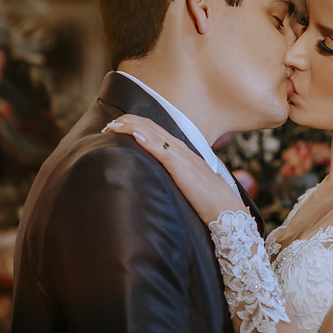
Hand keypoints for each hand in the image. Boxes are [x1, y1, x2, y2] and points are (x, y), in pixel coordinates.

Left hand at [102, 114, 244, 223]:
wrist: (226, 210)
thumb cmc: (206, 200)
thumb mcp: (184, 182)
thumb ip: (170, 175)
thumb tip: (153, 177)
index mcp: (180, 152)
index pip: (153, 130)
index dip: (133, 125)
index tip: (115, 128)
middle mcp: (180, 149)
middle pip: (150, 126)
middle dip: (126, 122)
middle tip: (107, 125)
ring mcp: (181, 157)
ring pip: (152, 133)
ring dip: (131, 127)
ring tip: (113, 125)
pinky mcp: (182, 168)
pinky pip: (162, 150)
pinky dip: (147, 140)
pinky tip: (135, 135)